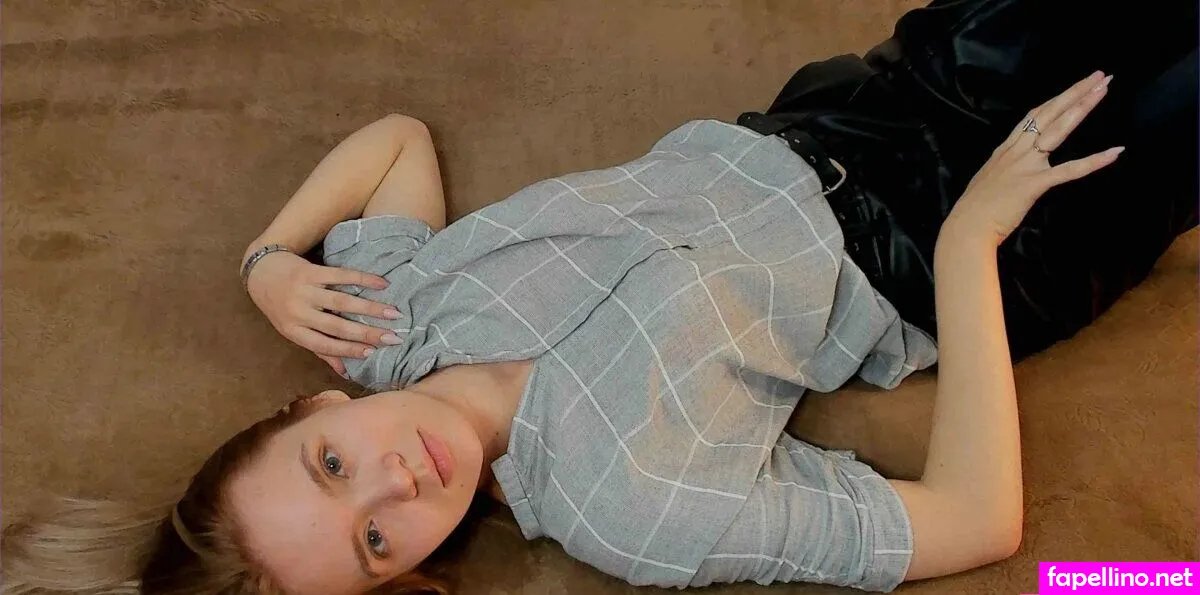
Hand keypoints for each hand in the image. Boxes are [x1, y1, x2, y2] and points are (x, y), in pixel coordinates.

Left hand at [244, 251, 400, 375]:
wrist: (261, 272)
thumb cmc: (282, 307)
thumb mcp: (294, 330)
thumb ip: (320, 349)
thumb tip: (345, 372)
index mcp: (294, 332)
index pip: (325, 345)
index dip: (349, 350)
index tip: (374, 352)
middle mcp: (298, 313)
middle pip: (337, 325)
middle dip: (368, 332)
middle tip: (394, 337)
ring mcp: (303, 291)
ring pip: (342, 302)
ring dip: (370, 308)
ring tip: (394, 313)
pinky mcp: (310, 271)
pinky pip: (340, 275)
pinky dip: (363, 279)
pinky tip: (382, 284)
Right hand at [944, 71, 1123, 247]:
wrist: (967, 226)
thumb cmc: (975, 209)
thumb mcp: (990, 179)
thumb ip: (1005, 169)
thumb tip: (1013, 170)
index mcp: (1006, 149)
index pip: (1035, 115)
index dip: (1058, 99)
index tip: (1076, 86)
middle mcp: (1016, 150)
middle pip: (1050, 113)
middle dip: (1075, 92)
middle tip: (1099, 76)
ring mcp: (1026, 165)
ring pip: (1058, 130)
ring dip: (1082, 108)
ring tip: (1103, 90)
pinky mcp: (1034, 183)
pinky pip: (1069, 170)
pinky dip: (1094, 161)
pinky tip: (1115, 152)